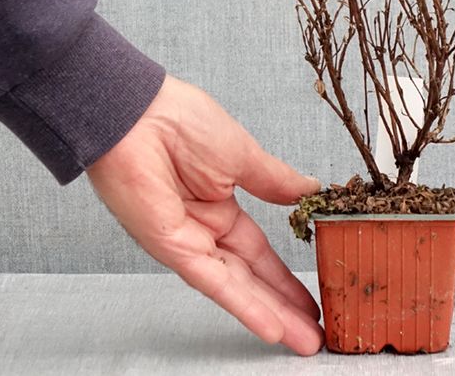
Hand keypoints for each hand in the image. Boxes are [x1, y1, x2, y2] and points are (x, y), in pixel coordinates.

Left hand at [86, 73, 323, 355]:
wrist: (138, 113)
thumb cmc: (181, 121)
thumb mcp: (244, 153)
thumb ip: (276, 180)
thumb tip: (309, 189)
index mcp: (220, 202)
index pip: (259, 250)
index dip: (285, 274)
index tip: (313, 292)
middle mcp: (204, 229)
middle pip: (251, 276)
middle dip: (284, 305)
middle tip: (315, 332)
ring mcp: (188, 242)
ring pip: (237, 286)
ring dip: (271, 314)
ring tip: (305, 340)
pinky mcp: (172, 248)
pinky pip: (214, 282)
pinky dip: (243, 304)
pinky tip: (270, 325)